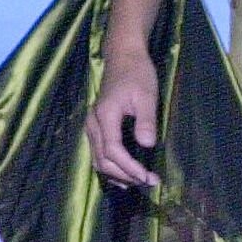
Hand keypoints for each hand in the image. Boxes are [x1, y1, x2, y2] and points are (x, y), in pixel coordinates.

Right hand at [85, 49, 159, 187]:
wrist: (123, 58)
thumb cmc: (137, 74)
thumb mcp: (146, 96)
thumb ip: (146, 120)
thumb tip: (147, 145)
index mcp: (105, 116)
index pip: (113, 150)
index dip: (129, 167)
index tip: (147, 176)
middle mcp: (93, 123)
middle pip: (103, 160)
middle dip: (125, 175)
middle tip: (149, 182)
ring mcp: (92, 126)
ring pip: (97, 159)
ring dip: (117, 175)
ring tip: (138, 182)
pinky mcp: (95, 127)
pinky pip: (97, 153)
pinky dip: (109, 168)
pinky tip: (123, 177)